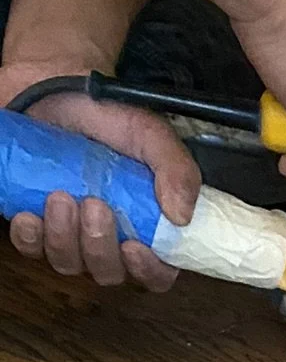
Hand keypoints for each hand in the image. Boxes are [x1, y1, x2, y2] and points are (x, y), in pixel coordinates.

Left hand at [0, 68, 199, 288]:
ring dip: (63, 238)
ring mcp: (70, 235)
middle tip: (93, 205)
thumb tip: (182, 216)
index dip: (148, 271)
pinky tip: (29, 216)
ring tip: (59, 197)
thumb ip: (176, 169)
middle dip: (99, 246)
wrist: (49, 88)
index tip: (134, 247)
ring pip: (68, 263)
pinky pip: (31, 249)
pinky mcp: (36, 225)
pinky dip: (29, 238)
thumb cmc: (105, 114)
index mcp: (145, 226)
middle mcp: (109, 239)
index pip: (157, 273)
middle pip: (108, 271)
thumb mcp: (149, 134)